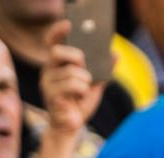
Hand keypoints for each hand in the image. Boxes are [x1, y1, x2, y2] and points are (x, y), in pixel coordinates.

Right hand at [41, 21, 104, 139]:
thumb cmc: (80, 104)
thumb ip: (103, 69)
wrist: (72, 127)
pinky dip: (82, 89)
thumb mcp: (95, 84)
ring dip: (84, 80)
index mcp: (57, 65)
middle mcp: (48, 71)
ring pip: (70, 71)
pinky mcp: (51, 96)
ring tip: (84, 89)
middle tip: (84, 66)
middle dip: (75, 56)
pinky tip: (80, 96)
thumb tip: (116, 54)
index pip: (52, 42)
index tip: (69, 25)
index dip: (58, 31)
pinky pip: (71, 85)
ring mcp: (47, 83)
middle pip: (57, 52)